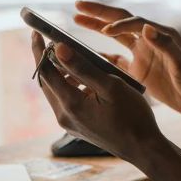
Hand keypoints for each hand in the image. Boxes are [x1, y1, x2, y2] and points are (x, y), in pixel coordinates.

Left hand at [31, 32, 165, 168]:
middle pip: (47, 81)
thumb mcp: (111, 86)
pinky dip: (71, 84)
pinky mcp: (78, 125)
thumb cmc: (133, 117)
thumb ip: (83, 67)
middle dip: (46, 59)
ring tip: (74, 56)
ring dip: (61, 72)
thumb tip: (58, 48)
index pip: (45, 72)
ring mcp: (70, 123)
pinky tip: (87, 78)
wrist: (144, 149)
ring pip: (57, 90)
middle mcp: (64, 116)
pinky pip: (67, 99)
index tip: (36, 31)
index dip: (39, 50)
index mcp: (71, 105)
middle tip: (50, 39)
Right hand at [73, 1, 180, 119]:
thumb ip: (167, 47)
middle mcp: (149, 40)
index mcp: (161, 35)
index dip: (119, 25)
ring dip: (96, 27)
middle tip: (78, 5)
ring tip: (76, 19)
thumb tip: (147, 27)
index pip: (135, 23)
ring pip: (114, 37)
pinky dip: (100, 56)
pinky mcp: (138, 70)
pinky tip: (84, 55)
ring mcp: (143, 55)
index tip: (105, 32)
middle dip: (99, 13)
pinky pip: (115, 60)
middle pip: (120, 20)